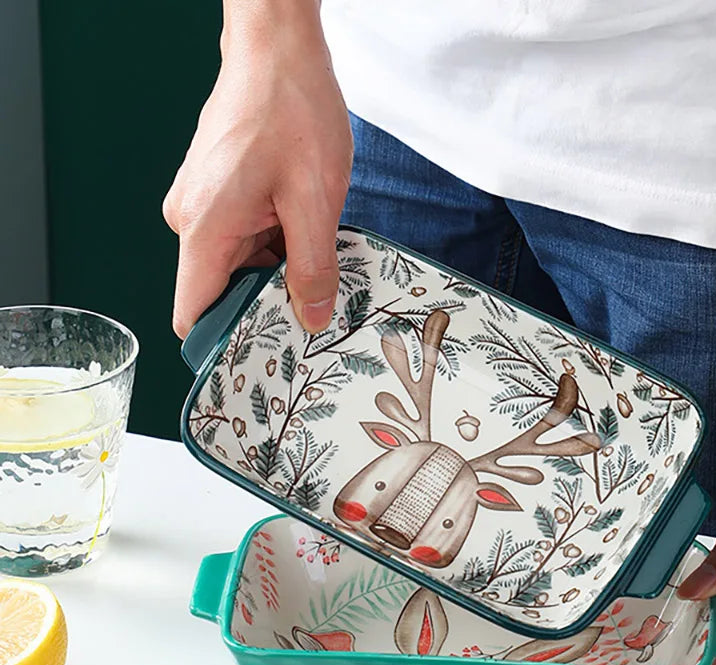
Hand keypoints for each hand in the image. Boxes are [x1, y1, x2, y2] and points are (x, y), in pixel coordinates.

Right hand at [163, 4, 351, 337]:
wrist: (276, 47)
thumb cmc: (291, 109)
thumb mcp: (316, 200)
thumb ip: (313, 268)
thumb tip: (312, 319)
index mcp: (205, 229)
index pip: (192, 314)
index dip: (223, 344)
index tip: (263, 358)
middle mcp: (191, 222)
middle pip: (220, 294)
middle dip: (264, 306)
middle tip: (314, 311)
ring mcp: (201, 207)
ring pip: (236, 268)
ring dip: (275, 273)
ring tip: (315, 262)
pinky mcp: (216, 195)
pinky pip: (241, 241)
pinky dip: (273, 247)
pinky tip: (304, 236)